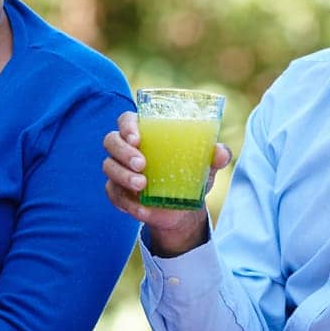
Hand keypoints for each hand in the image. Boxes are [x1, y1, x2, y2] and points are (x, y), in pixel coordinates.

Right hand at [103, 111, 231, 257]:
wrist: (183, 210)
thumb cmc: (191, 176)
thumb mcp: (205, 166)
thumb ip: (214, 156)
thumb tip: (220, 152)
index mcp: (145, 134)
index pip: (126, 120)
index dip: (127, 125)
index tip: (137, 137)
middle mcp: (127, 149)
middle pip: (111, 141)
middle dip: (123, 151)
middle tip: (141, 163)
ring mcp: (119, 171)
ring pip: (108, 167)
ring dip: (123, 175)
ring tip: (143, 185)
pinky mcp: (118, 193)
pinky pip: (113, 194)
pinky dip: (126, 201)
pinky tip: (141, 208)